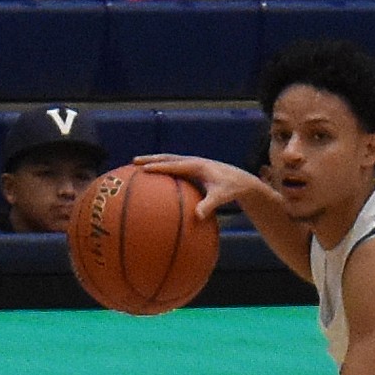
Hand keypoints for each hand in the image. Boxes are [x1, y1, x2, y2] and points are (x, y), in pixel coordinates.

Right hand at [135, 153, 269, 218]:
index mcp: (197, 166)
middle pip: (167, 158)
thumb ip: (209, 205)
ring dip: (154, 161)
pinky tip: (155, 177)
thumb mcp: (221, 197)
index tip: (144, 169)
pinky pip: (174, 167)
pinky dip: (163, 168)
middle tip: (133, 162)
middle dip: (150, 159)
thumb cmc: (231, 189)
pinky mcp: (192, 168)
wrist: (241, 180)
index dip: (159, 167)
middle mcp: (193, 161)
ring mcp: (192, 163)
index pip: (174, 165)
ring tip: (138, 166)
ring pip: (169, 160)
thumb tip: (198, 216)